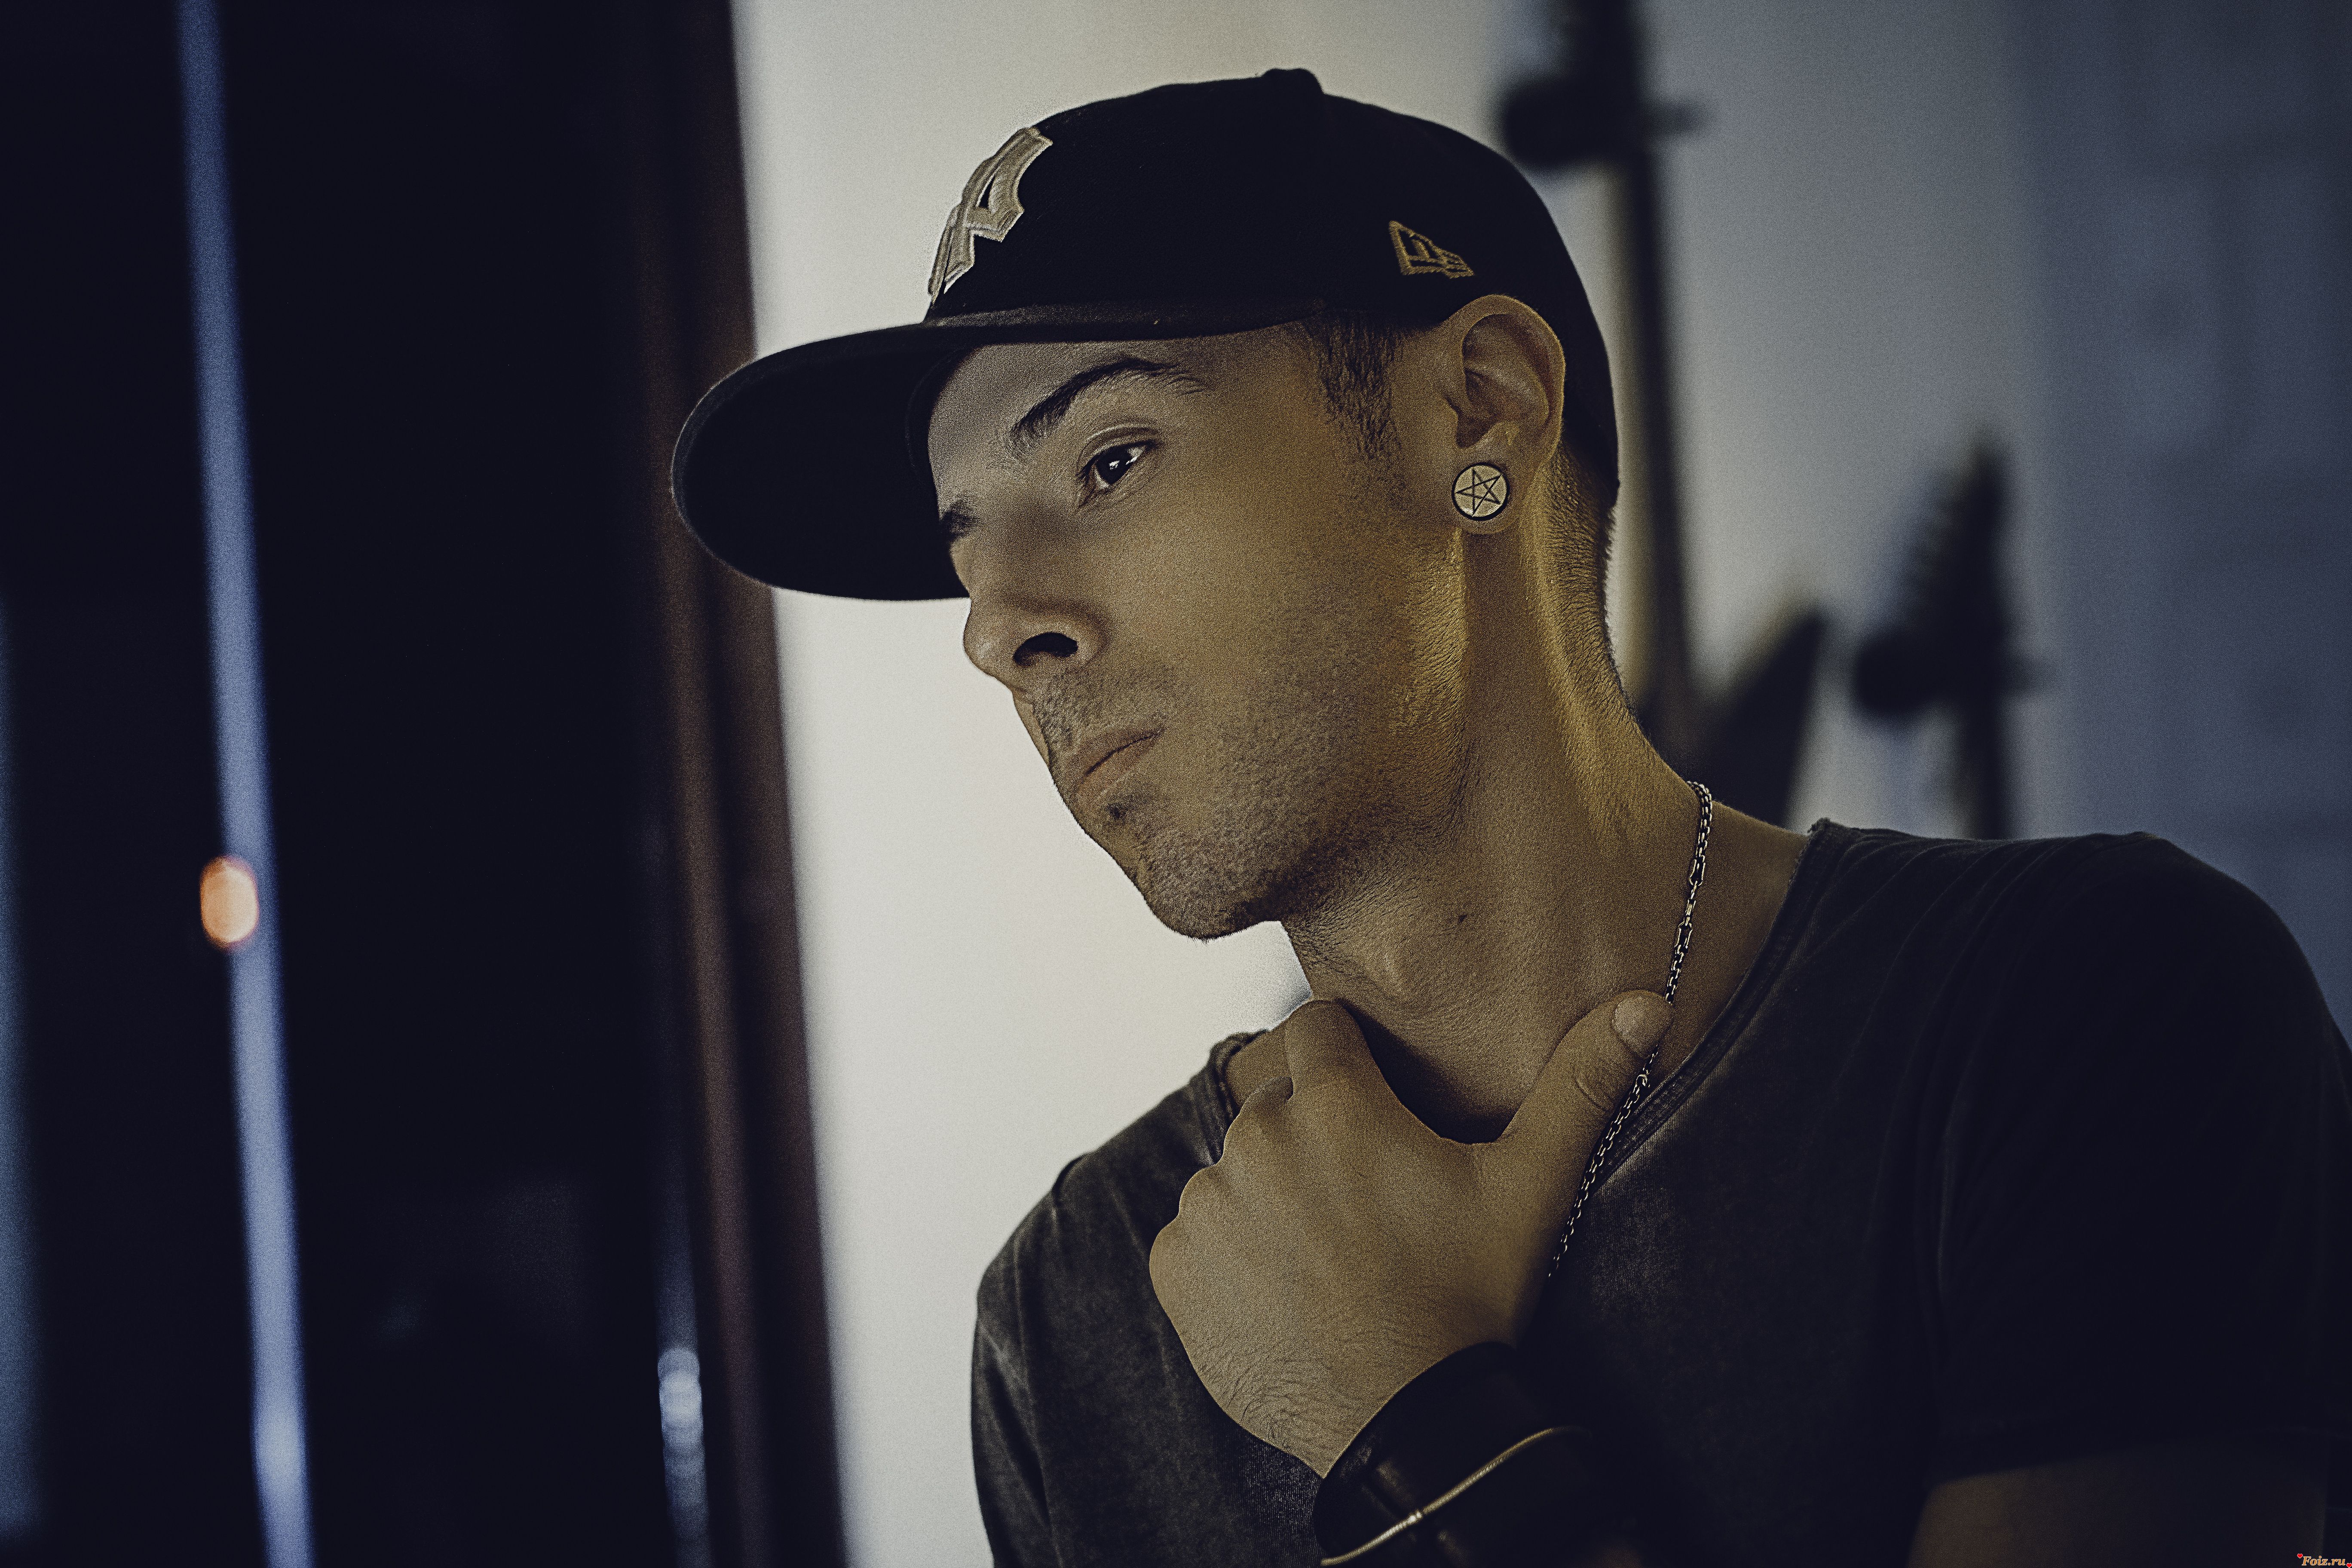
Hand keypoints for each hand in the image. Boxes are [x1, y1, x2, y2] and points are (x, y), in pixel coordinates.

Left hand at [1148, 991, 1671, 1474]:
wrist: (1406, 1423)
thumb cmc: (1468, 1300)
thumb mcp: (1532, 1187)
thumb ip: (1582, 1084)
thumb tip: (1646, 1003)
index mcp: (1333, 1104)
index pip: (1318, 1029)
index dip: (1350, 1063)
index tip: (1380, 1111)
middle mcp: (1255, 1141)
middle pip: (1277, 1105)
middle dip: (1314, 1135)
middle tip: (1367, 1201)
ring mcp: (1208, 1205)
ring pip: (1234, 1171)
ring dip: (1269, 1197)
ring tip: (1328, 1255)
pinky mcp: (1174, 1268)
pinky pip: (1194, 1235)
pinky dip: (1229, 1256)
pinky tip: (1284, 1292)